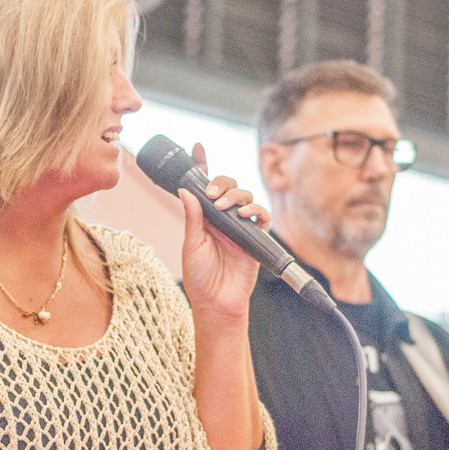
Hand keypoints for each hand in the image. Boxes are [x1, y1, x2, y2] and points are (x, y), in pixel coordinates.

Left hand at [178, 143, 269, 322]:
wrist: (217, 302)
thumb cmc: (200, 277)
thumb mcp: (192, 245)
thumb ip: (193, 217)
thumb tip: (186, 190)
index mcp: (203, 218)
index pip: (203, 187)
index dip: (201, 165)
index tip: (196, 147)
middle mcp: (222, 219)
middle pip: (228, 187)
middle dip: (222, 183)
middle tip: (213, 194)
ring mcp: (240, 226)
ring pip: (245, 197)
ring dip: (237, 196)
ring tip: (227, 207)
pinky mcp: (255, 237)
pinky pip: (262, 216)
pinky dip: (255, 210)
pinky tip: (245, 214)